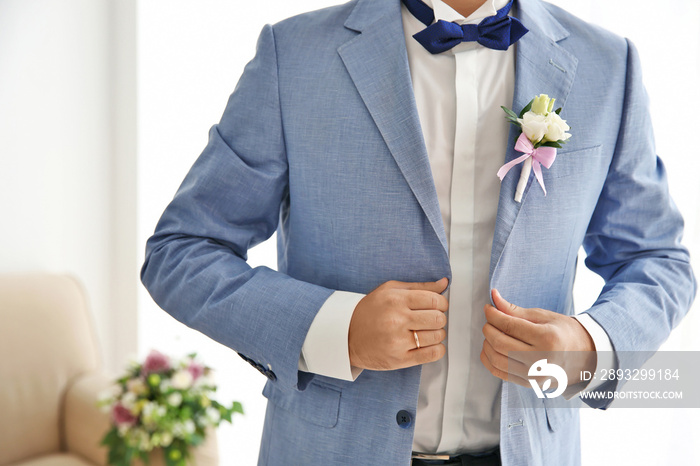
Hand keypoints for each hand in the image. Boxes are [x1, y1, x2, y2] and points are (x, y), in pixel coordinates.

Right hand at [348, 278, 448, 370]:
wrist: (346, 336)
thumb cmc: (369, 311)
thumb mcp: (390, 290)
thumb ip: (419, 286)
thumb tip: (444, 283)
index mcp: (396, 300)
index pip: (435, 300)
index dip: (441, 303)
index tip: (437, 306)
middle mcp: (397, 320)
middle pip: (438, 318)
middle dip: (439, 318)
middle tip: (430, 319)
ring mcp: (398, 341)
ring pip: (437, 336)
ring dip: (437, 334)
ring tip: (426, 331)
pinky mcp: (399, 359)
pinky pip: (432, 354)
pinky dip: (437, 349)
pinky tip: (428, 344)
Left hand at [480, 289, 595, 388]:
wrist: (586, 356)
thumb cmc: (564, 333)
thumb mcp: (543, 316)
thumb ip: (515, 310)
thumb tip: (493, 298)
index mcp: (547, 338)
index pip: (509, 325)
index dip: (493, 315)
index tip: (488, 308)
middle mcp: (540, 360)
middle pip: (499, 343)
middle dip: (488, 329)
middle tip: (490, 321)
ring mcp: (534, 375)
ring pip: (496, 359)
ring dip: (487, 344)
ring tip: (492, 334)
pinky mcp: (529, 384)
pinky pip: (500, 373)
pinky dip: (489, 360)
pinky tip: (491, 349)